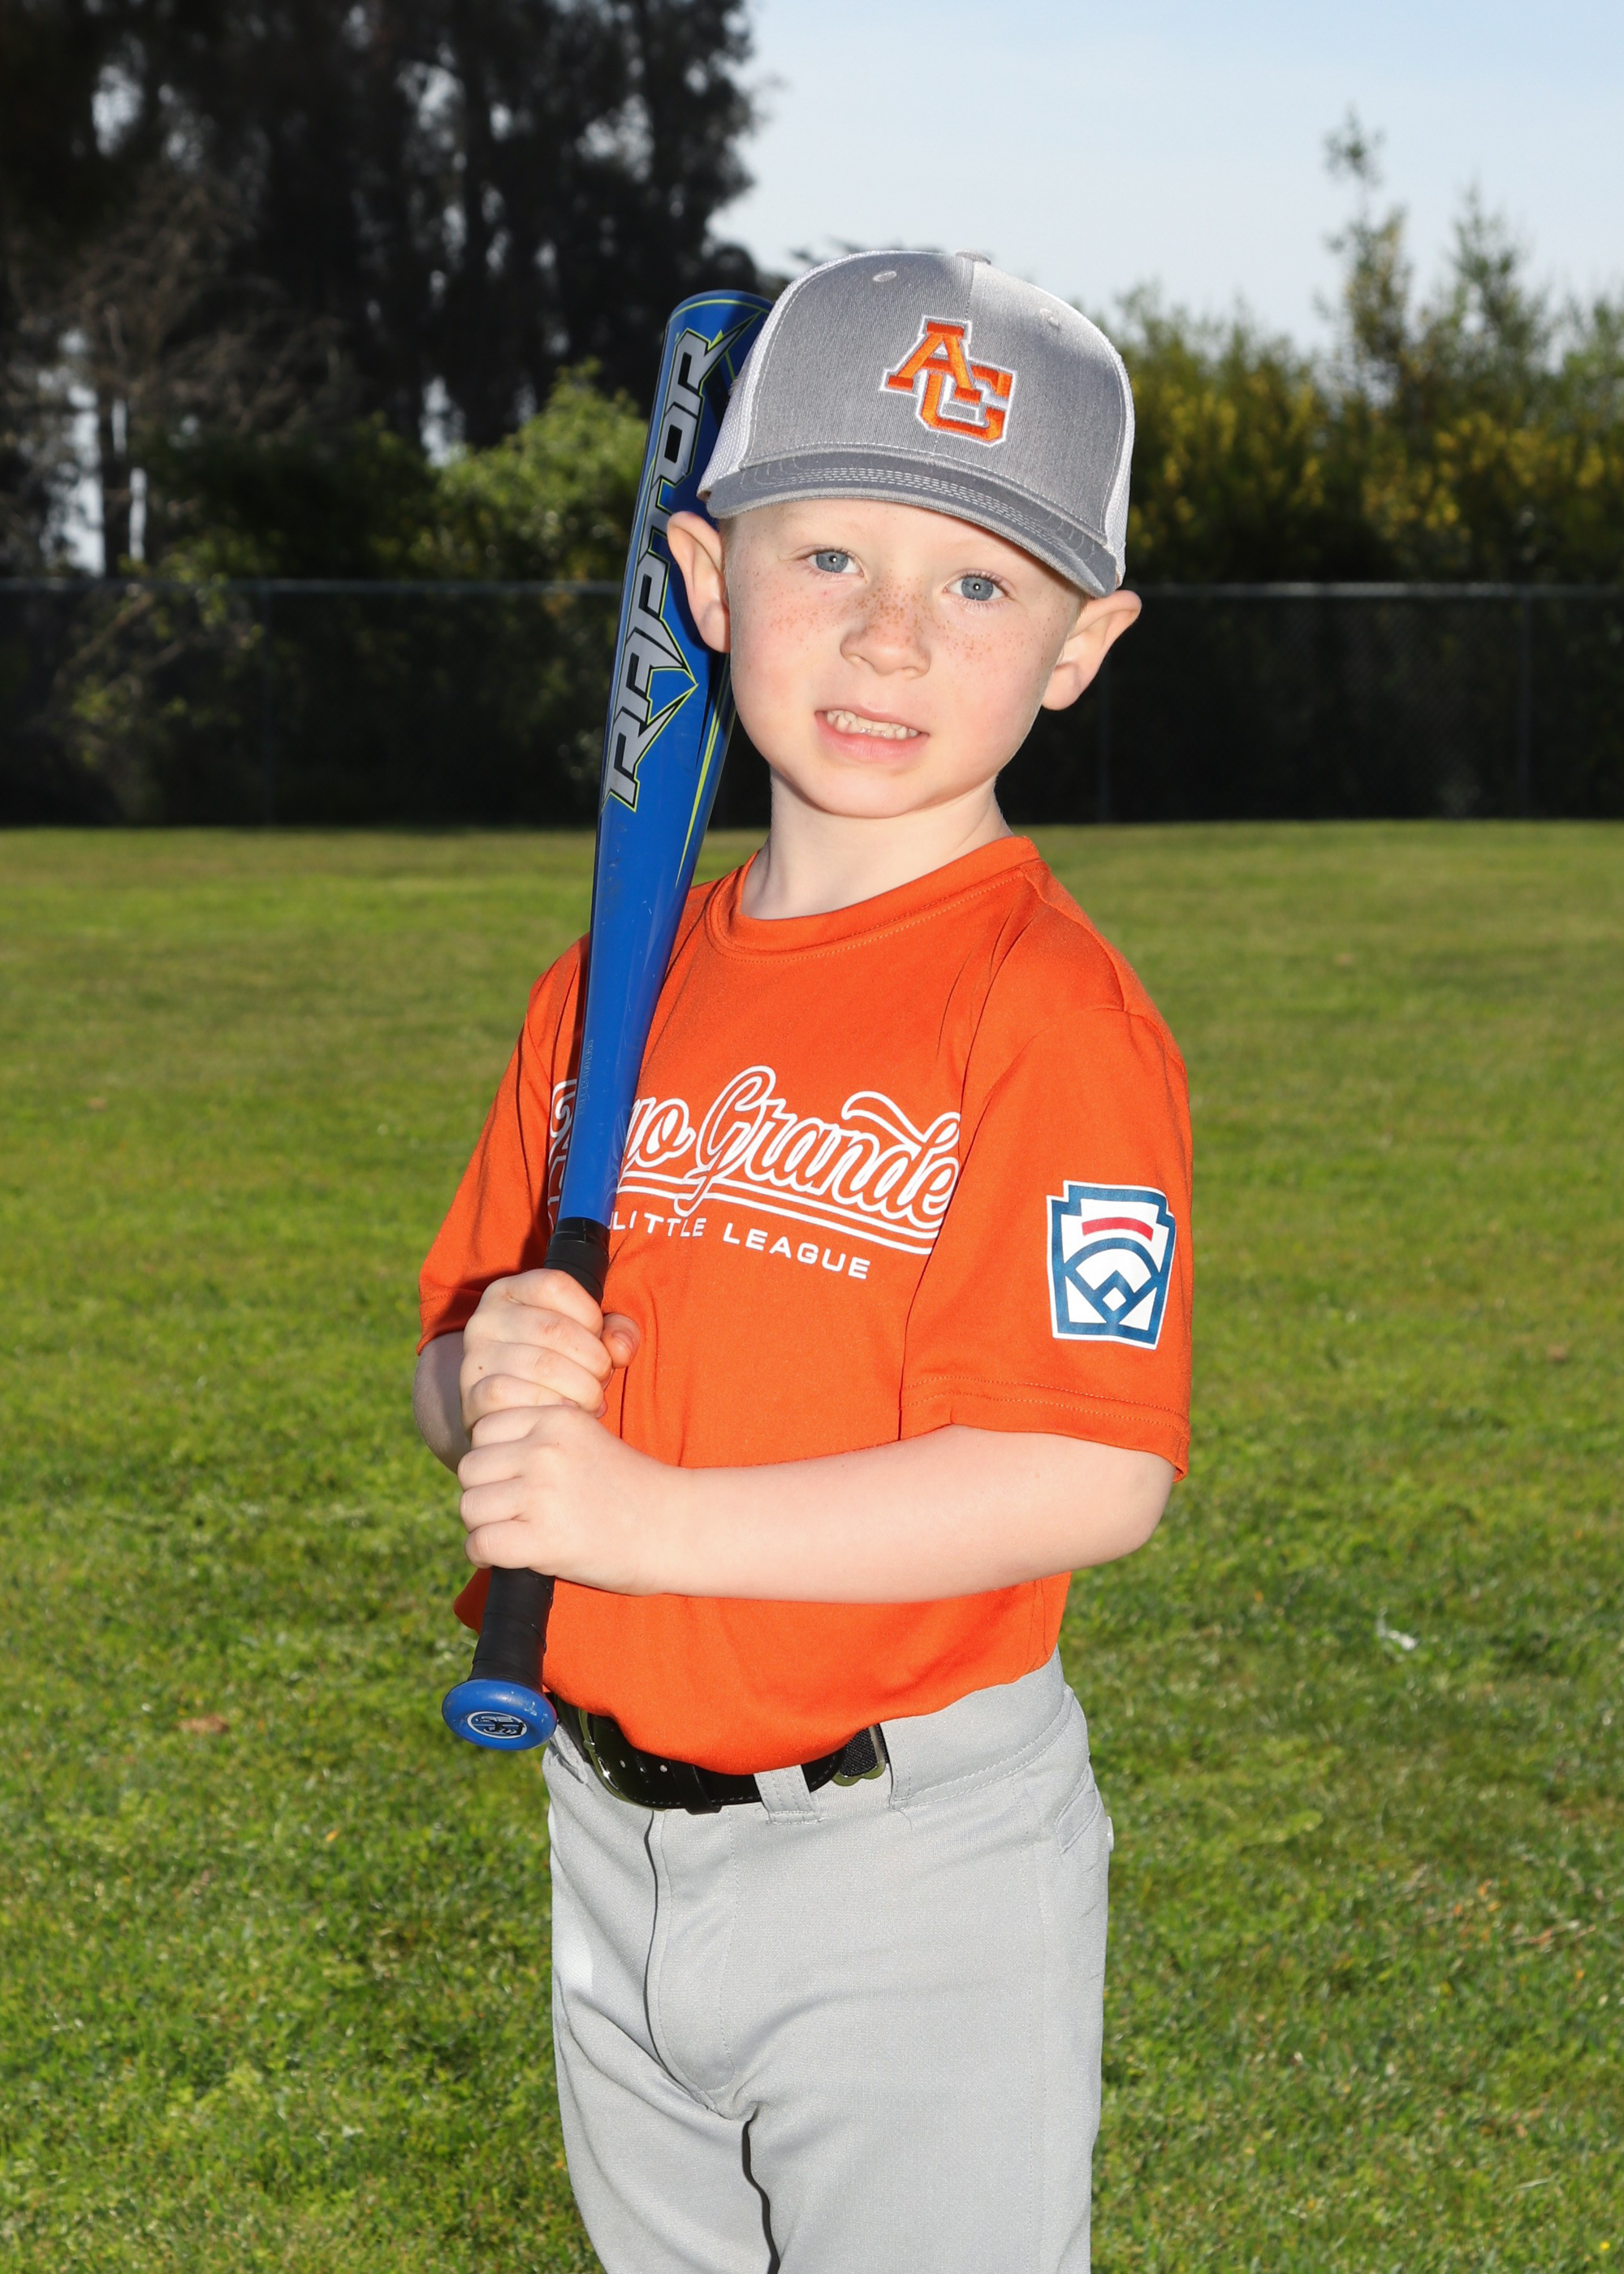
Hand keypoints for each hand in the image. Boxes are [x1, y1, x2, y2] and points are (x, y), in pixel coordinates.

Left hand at [457, 1403, 681, 1593]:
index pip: (484, 1429)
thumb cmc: (630, 1489)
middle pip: (470, 1469)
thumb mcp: (586, 1440)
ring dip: (483, 1526)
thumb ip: (539, 1440)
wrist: (676, 1528)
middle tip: (510, 1513)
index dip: (492, 1459)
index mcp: (556, 1417)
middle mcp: (545, 1449)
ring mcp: (543, 1493)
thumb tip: (481, 1463)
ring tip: (512, 1534)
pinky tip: (509, 1557)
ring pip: (470, 1507)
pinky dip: (485, 1556)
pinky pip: (481, 1544)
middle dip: (483, 1493)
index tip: (513, 1481)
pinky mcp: (544, 1538)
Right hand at [459, 1267, 639, 1431]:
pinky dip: (552, 1407)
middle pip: (554, 1328)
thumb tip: (620, 1348)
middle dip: (593, 1360)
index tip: (599, 1341)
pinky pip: (517, 1397)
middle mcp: (485, 1319)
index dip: (590, 1315)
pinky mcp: (472, 1397)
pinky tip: (565, 1413)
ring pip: (542, 1365)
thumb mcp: (588, 1339)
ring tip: (590, 1401)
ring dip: (581, 1389)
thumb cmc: (557, 1370)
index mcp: (510, 1292)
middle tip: (601, 1380)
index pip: (555, 1284)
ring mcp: (475, 1358)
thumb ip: (616, 1332)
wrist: (510, 1417)